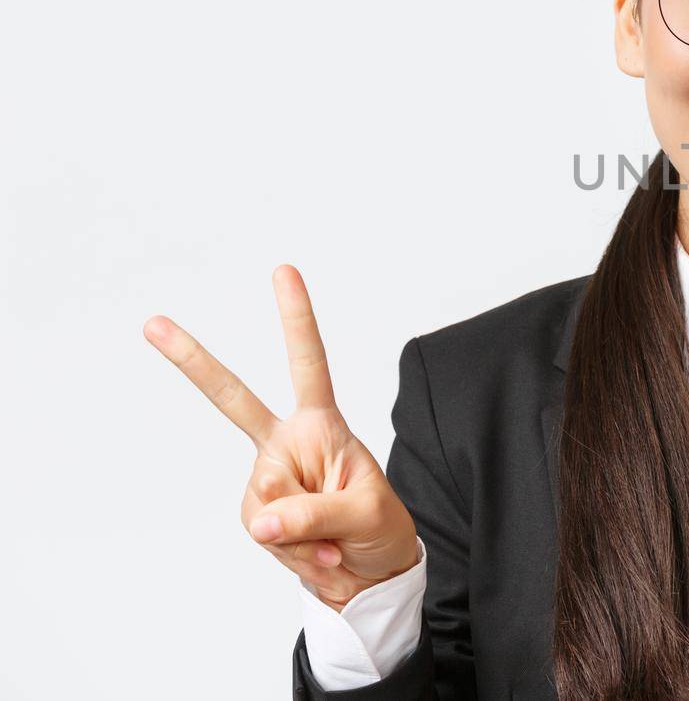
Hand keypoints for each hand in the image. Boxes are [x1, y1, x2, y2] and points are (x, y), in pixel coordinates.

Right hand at [144, 265, 419, 609]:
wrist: (371, 572)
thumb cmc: (380, 531)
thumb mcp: (366, 516)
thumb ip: (316, 515)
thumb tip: (262, 524)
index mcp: (323, 425)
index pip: (309, 365)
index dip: (297, 319)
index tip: (283, 271)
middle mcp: (288, 443)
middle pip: (233, 400)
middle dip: (193, 362)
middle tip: (152, 323)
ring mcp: (268, 478)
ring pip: (266, 506)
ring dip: (305, 537)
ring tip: (335, 540)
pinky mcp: (258, 515)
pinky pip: (266, 536)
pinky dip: (297, 556)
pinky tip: (320, 555)